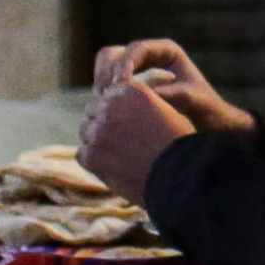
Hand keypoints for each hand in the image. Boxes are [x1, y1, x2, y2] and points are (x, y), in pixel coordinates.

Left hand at [79, 72, 217, 196]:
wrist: (181, 175)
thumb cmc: (180, 145)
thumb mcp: (166, 110)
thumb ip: (140, 104)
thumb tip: (125, 109)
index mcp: (131, 90)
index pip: (109, 95)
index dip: (116, 109)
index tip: (125, 124)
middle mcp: (111, 106)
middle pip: (93, 111)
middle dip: (103, 123)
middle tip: (120, 142)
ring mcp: (99, 131)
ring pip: (86, 132)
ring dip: (97, 142)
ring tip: (119, 156)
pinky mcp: (92, 155)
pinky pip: (82, 154)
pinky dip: (94, 161)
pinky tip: (113, 167)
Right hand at [88, 40, 250, 140]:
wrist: (209, 126)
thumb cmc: (207, 110)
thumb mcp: (194, 100)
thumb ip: (174, 94)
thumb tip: (145, 93)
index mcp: (166, 51)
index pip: (137, 49)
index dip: (125, 63)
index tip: (121, 84)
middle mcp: (148, 58)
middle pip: (114, 54)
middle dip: (107, 73)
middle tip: (107, 96)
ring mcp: (135, 72)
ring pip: (105, 68)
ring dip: (101, 84)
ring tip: (104, 104)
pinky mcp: (127, 89)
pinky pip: (105, 86)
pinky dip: (103, 95)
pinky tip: (107, 111)